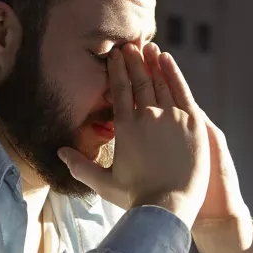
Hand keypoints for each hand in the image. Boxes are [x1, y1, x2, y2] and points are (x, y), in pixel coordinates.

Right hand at [58, 43, 209, 228]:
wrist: (167, 207)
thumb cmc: (135, 198)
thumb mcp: (103, 183)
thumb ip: (80, 166)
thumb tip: (60, 152)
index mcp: (125, 127)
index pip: (119, 90)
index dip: (117, 71)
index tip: (115, 56)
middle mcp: (147, 116)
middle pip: (139, 81)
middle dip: (133, 61)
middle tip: (130, 46)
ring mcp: (172, 117)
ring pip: (161, 82)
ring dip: (153, 62)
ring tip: (148, 48)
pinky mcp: (193, 122)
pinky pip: (182, 91)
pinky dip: (174, 73)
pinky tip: (167, 60)